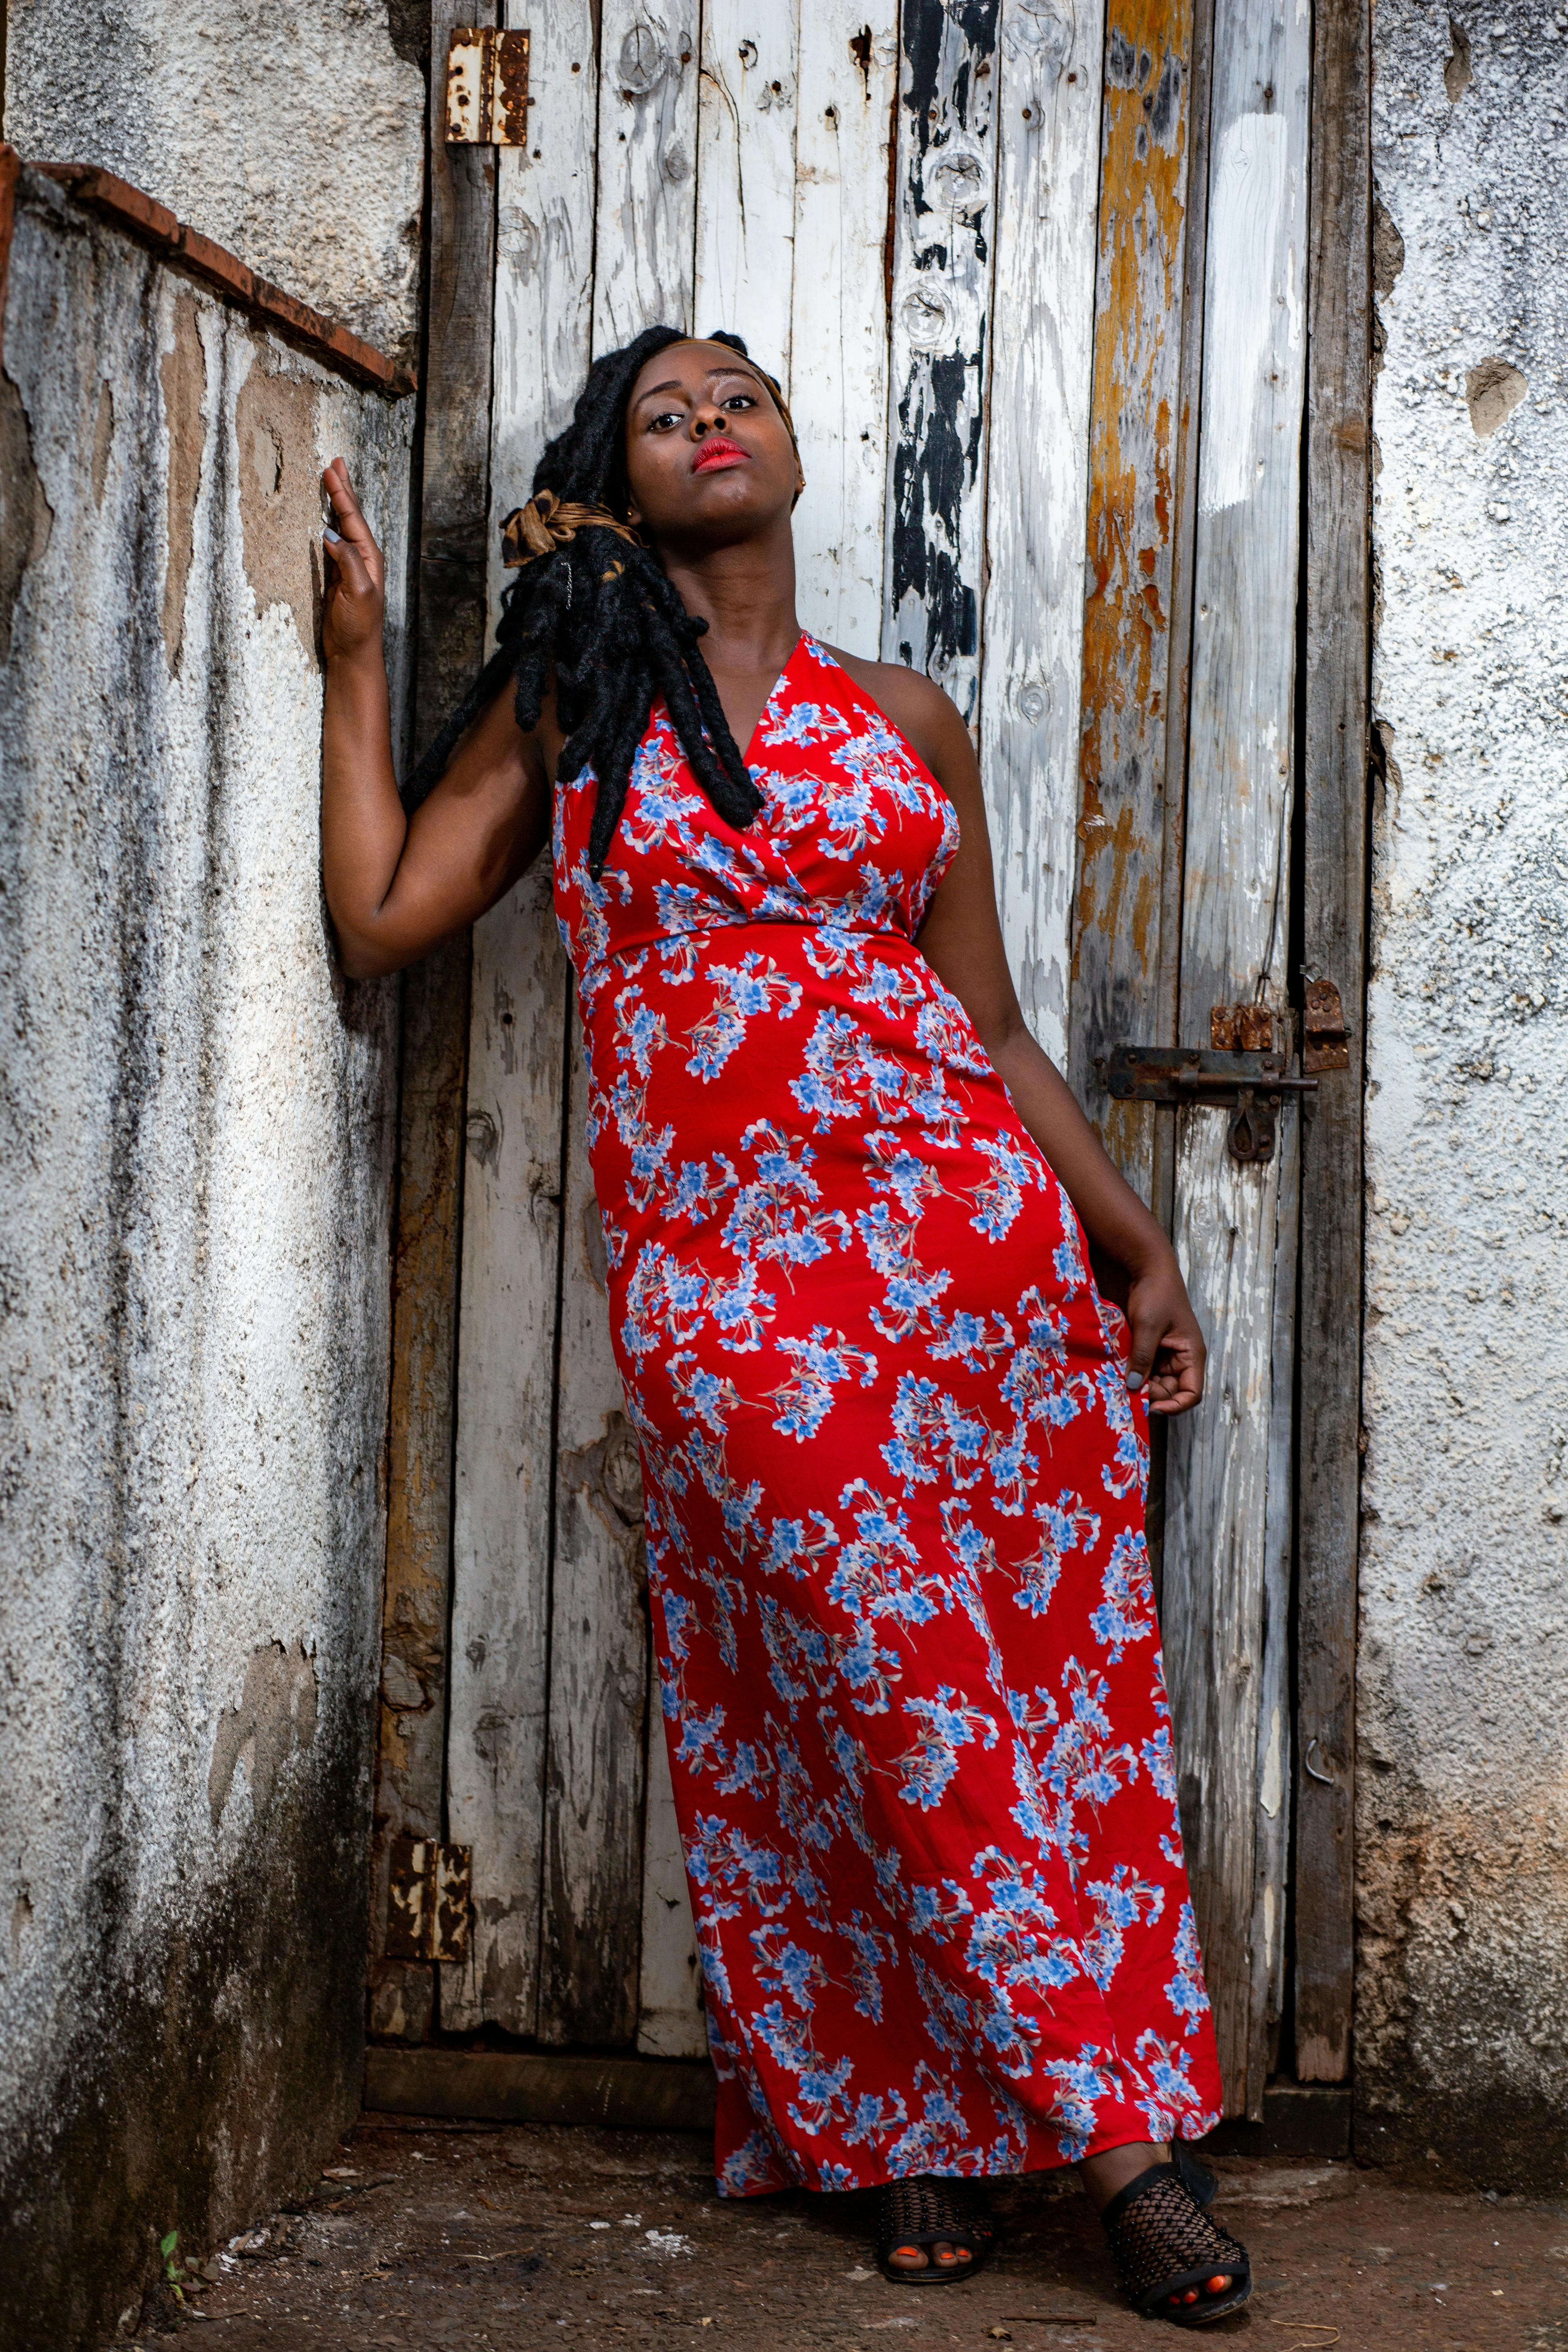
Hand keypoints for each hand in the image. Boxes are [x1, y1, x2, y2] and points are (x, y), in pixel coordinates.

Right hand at [321, 457, 385, 664]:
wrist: (352, 654)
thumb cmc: (358, 627)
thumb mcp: (357, 593)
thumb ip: (347, 562)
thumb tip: (332, 535)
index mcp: (368, 558)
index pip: (353, 519)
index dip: (342, 494)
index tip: (332, 470)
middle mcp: (360, 558)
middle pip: (350, 516)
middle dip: (342, 489)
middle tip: (336, 463)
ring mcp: (348, 566)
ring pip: (341, 526)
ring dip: (335, 503)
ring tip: (331, 480)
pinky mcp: (336, 576)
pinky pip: (331, 542)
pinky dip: (326, 524)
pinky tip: (322, 517)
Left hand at [1124, 1250, 1205, 1415]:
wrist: (1146, 1267)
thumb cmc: (1156, 1293)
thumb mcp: (1148, 1325)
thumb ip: (1142, 1357)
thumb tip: (1134, 1387)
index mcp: (1191, 1354)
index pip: (1192, 1393)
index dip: (1175, 1405)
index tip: (1151, 1406)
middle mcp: (1180, 1358)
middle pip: (1170, 1392)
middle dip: (1151, 1395)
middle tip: (1127, 1392)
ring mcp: (1165, 1354)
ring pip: (1154, 1382)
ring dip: (1139, 1385)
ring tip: (1119, 1383)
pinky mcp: (1149, 1348)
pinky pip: (1143, 1369)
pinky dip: (1132, 1373)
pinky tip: (1117, 1372)